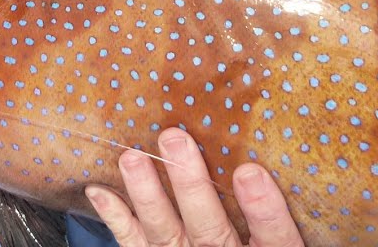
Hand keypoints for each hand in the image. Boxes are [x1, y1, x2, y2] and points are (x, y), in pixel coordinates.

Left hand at [86, 127, 303, 246]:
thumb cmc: (253, 237)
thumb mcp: (277, 233)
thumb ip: (274, 205)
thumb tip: (269, 147)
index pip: (274, 237)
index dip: (263, 208)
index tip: (249, 171)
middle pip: (211, 229)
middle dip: (190, 185)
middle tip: (173, 140)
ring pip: (166, 233)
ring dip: (147, 194)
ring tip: (132, 158)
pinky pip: (133, 244)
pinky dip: (115, 217)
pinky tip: (100, 191)